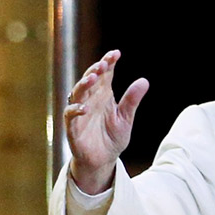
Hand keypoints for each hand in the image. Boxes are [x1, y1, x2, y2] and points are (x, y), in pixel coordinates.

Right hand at [63, 50, 148, 194]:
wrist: (103, 161)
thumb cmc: (112, 138)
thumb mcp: (126, 119)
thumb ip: (132, 100)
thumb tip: (144, 81)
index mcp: (103, 95)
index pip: (105, 74)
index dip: (109, 62)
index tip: (116, 53)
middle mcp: (90, 99)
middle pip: (90, 79)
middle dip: (96, 70)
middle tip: (104, 64)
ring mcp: (80, 112)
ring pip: (77, 93)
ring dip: (84, 84)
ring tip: (94, 77)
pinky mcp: (73, 127)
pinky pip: (70, 115)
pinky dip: (76, 110)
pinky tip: (85, 107)